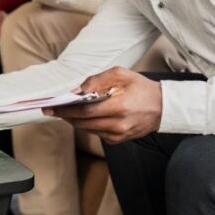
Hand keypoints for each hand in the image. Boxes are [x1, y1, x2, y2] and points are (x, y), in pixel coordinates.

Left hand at [45, 67, 162, 143]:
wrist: (162, 106)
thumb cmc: (141, 87)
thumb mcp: (120, 74)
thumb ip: (96, 81)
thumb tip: (76, 91)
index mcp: (119, 107)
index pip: (85, 111)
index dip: (65, 110)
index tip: (51, 107)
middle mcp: (118, 124)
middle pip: (83, 122)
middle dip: (65, 115)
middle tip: (52, 109)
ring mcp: (118, 134)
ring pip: (87, 129)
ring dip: (74, 120)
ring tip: (64, 111)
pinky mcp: (118, 140)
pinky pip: (96, 133)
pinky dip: (87, 124)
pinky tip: (82, 116)